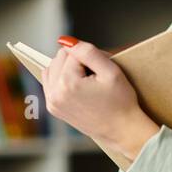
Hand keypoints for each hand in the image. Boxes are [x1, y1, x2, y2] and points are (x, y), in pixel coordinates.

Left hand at [40, 37, 158, 157]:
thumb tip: (66, 41)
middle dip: (76, 61)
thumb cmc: (120, 102)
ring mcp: (52, 102)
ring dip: (67, 69)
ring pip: (52, 68)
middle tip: (95, 76)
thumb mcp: (111, 70)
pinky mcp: (53, 108)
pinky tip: (77, 86)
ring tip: (86, 81)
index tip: (100, 71)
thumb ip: (88, 51)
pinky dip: (61, 79)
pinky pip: (50, 82)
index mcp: (67, 83)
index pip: (72, 52)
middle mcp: (55, 94)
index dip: (89, 58)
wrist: (121, 130)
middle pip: (59, 58)